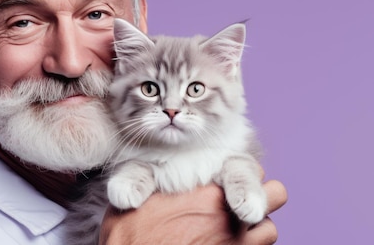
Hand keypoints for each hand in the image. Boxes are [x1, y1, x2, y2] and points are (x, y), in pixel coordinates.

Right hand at [99, 180, 286, 243]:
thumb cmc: (132, 236)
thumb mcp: (137, 195)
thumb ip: (157, 181)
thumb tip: (164, 177)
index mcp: (208, 195)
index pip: (250, 172)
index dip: (242, 175)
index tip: (230, 182)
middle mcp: (230, 218)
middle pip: (274, 195)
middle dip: (260, 198)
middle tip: (237, 204)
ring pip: (269, 229)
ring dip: (256, 228)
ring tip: (232, 230)